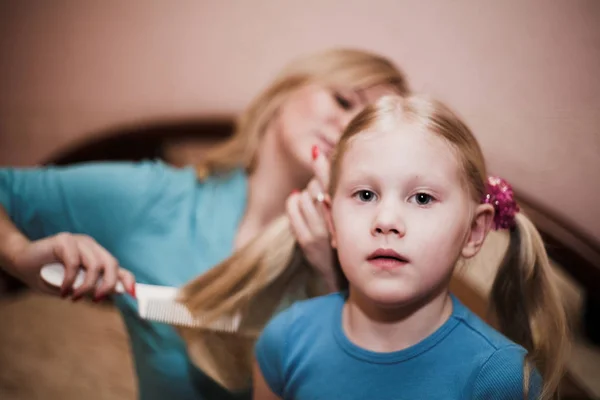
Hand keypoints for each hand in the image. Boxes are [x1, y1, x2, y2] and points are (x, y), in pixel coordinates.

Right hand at [11, 232, 134, 300]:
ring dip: (86, 286)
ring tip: (73, 297)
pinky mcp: (64, 240)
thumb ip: (90, 286)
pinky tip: (63, 290)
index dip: (127, 279)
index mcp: (96, 256)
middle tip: (96, 299)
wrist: (20, 262)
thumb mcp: (72, 285)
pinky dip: (70, 280)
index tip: (132, 293)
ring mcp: (79, 241)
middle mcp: (91, 246)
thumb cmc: (46, 275)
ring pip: (95, 265)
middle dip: (108, 284)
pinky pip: (74, 263)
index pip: (117, 266)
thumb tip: (112, 292)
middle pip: (111, 264)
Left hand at [286, 146, 336, 290]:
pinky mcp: (306, 241)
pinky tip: (297, 202)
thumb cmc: (350, 237)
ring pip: (305, 196)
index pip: (334, 183)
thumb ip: (339, 190)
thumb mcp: (349, 213)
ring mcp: (319, 233)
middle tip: (319, 185)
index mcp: (350, 214)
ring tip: (313, 199)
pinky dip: (293, 201)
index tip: (315, 151)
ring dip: (306, 193)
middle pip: (317, 187)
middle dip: (315, 181)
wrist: (343, 274)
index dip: (323, 165)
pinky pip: (293, 209)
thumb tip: (325, 160)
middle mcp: (335, 223)